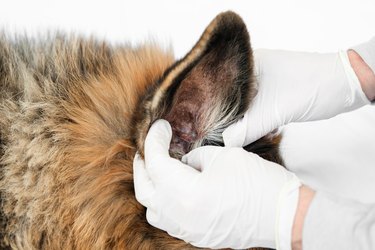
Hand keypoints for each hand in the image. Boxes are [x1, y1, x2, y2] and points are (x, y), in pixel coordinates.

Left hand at [133, 119, 300, 248]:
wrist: (285, 214)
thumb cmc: (259, 183)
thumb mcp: (223, 157)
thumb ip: (195, 158)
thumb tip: (183, 162)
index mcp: (186, 194)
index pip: (156, 164)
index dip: (154, 141)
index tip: (160, 128)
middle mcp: (181, 217)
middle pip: (145, 191)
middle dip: (143, 166)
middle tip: (149, 148)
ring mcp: (189, 230)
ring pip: (154, 210)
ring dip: (152, 187)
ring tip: (159, 169)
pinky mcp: (198, 236)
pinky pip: (170, 220)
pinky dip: (166, 202)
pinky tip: (175, 188)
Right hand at [223, 49, 369, 146]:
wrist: (346, 86)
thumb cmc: (313, 87)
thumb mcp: (275, 111)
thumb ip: (247, 129)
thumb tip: (225, 143)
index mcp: (250, 63)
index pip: (222, 85)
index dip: (214, 105)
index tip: (210, 123)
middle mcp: (254, 68)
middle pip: (232, 96)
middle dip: (230, 116)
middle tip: (223, 133)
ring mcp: (265, 79)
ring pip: (246, 103)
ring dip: (245, 120)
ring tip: (241, 134)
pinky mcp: (275, 91)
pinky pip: (258, 107)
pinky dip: (257, 120)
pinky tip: (258, 131)